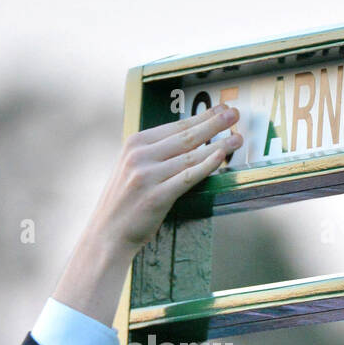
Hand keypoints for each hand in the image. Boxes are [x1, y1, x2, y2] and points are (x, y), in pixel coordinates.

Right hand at [80, 103, 241, 256]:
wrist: (106, 235)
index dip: (201, 117)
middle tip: (235, 114)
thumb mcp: (132, 169)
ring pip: (191, 155)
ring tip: (237, 138)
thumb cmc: (123, 204)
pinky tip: (221, 157)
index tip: (220, 109)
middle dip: (214, 123)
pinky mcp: (156, 196)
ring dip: (219, 145)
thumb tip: (188, 141)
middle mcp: (140, 155)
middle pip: (186, 136)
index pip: (175, 127)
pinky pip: (188, 177)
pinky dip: (207, 165)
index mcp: (134, 144)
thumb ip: (153, 154)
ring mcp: (147, 175)